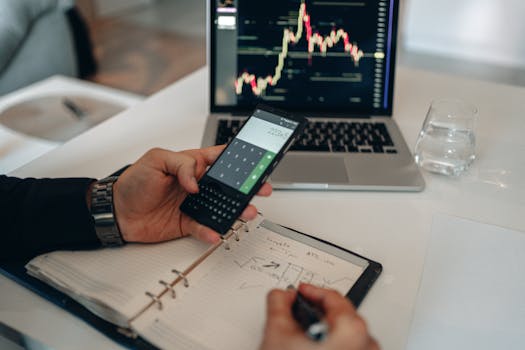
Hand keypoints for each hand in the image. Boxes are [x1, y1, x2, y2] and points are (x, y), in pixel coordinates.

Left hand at [111, 147, 271, 243]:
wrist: (117, 212)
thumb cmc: (133, 182)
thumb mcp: (155, 160)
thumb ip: (180, 165)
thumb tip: (196, 181)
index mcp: (192, 164)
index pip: (220, 158)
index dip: (238, 158)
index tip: (255, 160)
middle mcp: (197, 184)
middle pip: (229, 184)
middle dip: (248, 186)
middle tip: (261, 188)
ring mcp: (195, 205)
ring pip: (223, 207)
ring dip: (237, 210)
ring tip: (247, 212)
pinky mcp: (189, 223)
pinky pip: (205, 227)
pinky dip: (213, 231)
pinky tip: (217, 232)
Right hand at [259, 284, 378, 349]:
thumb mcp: (277, 336)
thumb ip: (278, 305)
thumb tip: (281, 296)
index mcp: (353, 332)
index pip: (334, 298)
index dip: (312, 291)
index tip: (301, 292)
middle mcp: (367, 347)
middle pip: (344, 318)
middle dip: (320, 312)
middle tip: (299, 311)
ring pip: (350, 339)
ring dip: (328, 332)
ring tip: (304, 337)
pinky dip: (335, 348)